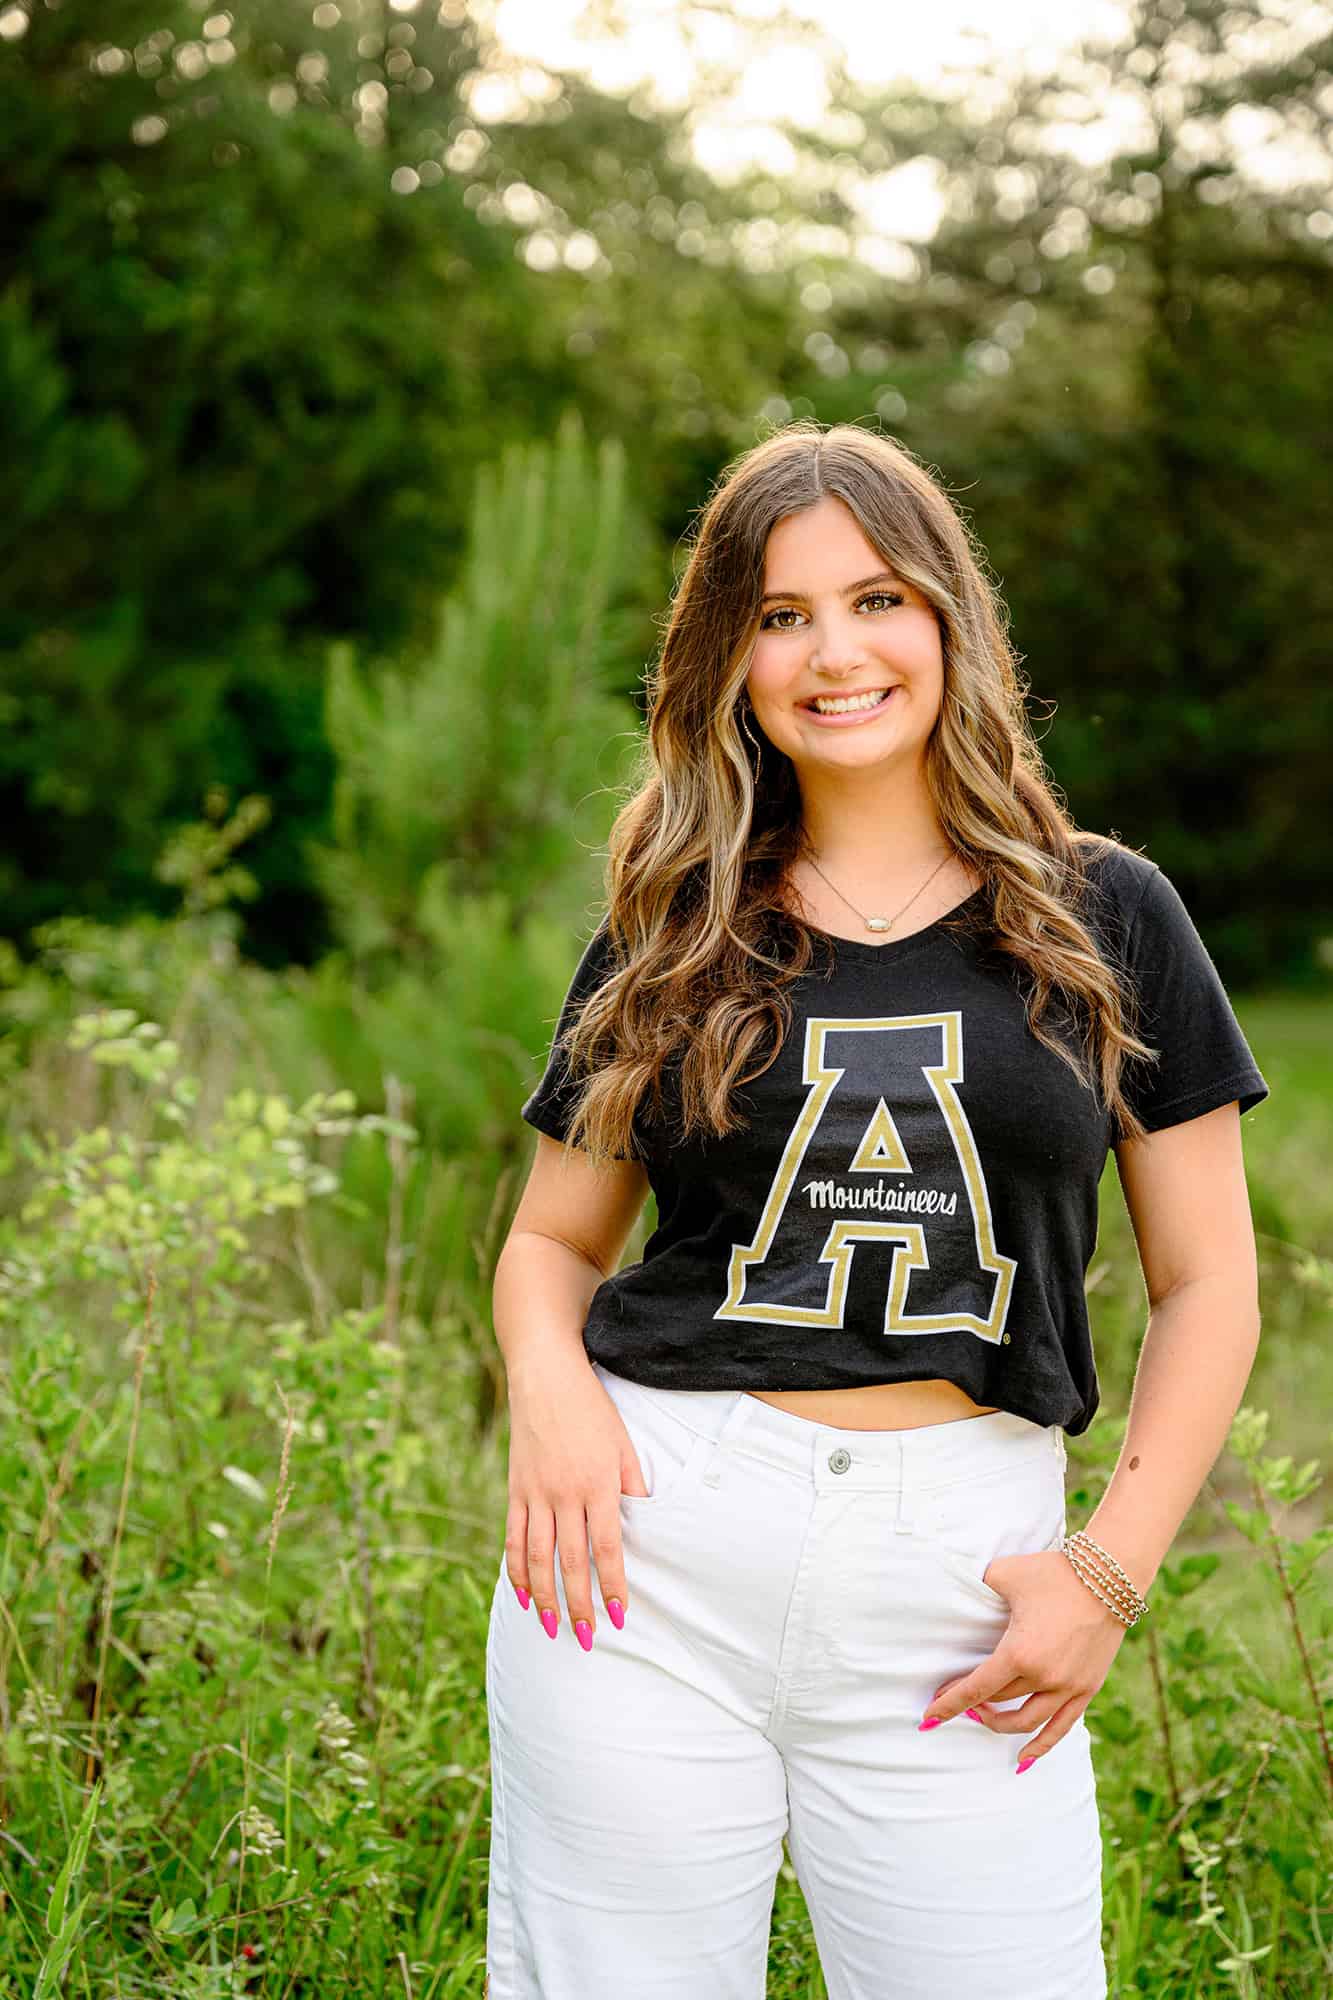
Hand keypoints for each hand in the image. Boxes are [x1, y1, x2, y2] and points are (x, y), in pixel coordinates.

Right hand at [503, 1356, 648, 1649]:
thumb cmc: (591, 1408)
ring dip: (544, 1597)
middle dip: (579, 1605)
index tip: (619, 1617)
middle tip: (588, 1639)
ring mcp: (535, 1493)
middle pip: (571, 1562)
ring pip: (538, 1558)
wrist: (544, 1374)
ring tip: (552, 1628)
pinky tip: (523, 1594)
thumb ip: (632, 1485)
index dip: (612, 1586)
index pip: (606, 1548)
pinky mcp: (514, 1489)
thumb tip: (643, 1523)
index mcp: (598, 1483)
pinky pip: (513, 1538)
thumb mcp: (623, 1442)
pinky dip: (516, 1570)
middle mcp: (564, 1493)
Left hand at [920, 1548, 1131, 1769]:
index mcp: (1019, 1653)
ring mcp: (1068, 1687)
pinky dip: (1041, 1746)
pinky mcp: (1087, 1689)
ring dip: (1000, 1725)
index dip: (950, 1704)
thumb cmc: (1053, 1573)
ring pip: (1026, 1722)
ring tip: (982, 1717)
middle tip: (955, 1697)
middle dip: (972, 1704)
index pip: (976, 1689)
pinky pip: (1061, 1728)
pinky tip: (1023, 1761)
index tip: (929, 1717)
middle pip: (998, 1702)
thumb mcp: (1005, 1572)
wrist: (1108, 1578)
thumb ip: (981, 1585)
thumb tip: (968, 1591)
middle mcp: (1043, 1678)